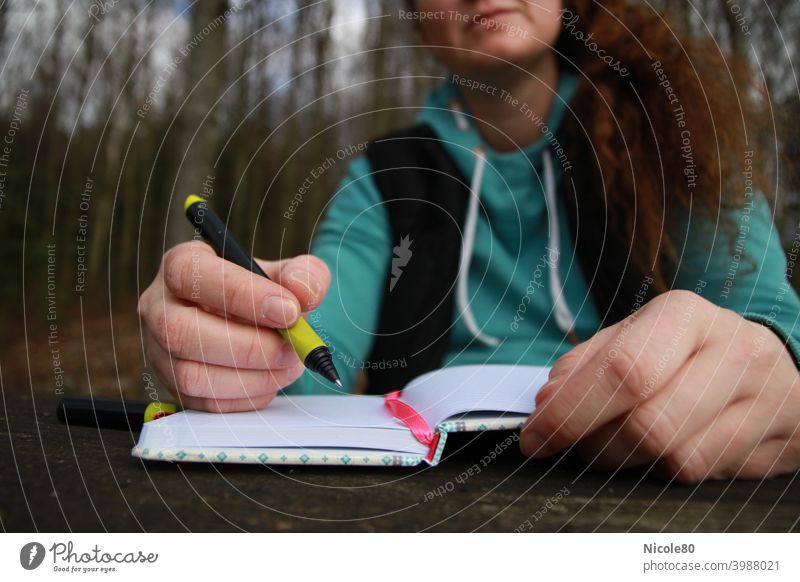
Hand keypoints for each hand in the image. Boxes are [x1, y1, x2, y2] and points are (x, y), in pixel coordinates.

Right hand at [138, 241, 330, 411]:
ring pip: (192, 375)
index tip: (288, 310)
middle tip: (291, 348)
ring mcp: (160, 352)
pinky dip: (247, 397)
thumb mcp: (286, 272)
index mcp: (180, 266)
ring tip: (288, 364)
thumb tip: (302, 295)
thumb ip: (303, 274)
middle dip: (248, 346)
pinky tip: (271, 380)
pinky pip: (206, 403)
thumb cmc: (261, 292)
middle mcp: (159, 308)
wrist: (251, 322)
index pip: (192, 274)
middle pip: (182, 331)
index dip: (241, 294)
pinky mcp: (175, 388)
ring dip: (251, 377)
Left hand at [520, 290, 799, 481]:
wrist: (771, 366)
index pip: (622, 371)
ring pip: (678, 460)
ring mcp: (767, 400)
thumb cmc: (684, 352)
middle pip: (650, 425)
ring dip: (630, 463)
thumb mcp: (634, 340)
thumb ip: (587, 365)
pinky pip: (705, 478)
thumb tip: (547, 402)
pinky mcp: (783, 443)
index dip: (571, 412)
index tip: (536, 438)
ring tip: (620, 445)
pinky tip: (663, 451)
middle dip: (597, 445)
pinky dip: (666, 472)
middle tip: (578, 445)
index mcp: (685, 316)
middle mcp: (734, 352)